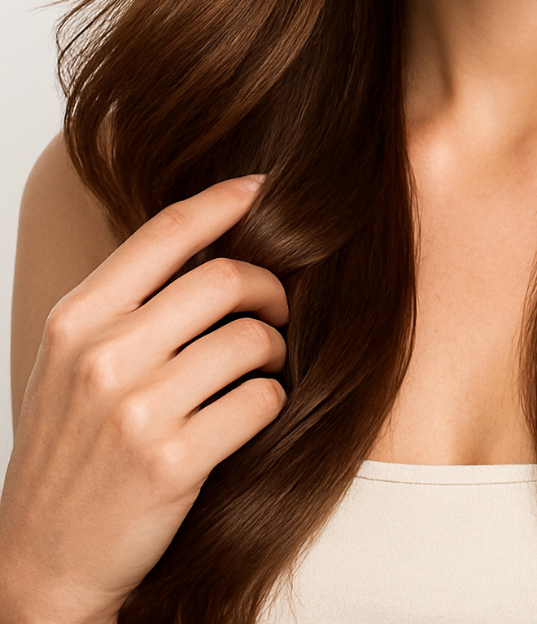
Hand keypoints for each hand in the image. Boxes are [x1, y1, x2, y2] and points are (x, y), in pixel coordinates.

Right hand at [0, 175, 287, 623]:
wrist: (45, 563)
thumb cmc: (70, 450)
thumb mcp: (72, 361)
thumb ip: (127, 303)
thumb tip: (209, 240)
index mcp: (77, 319)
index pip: (164, 231)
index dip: (224, 200)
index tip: (263, 188)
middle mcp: (102, 356)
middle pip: (224, 278)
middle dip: (268, 288)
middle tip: (276, 307)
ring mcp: (136, 410)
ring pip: (251, 339)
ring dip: (274, 349)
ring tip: (263, 365)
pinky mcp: (174, 461)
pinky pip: (260, 400)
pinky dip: (271, 400)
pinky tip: (254, 410)